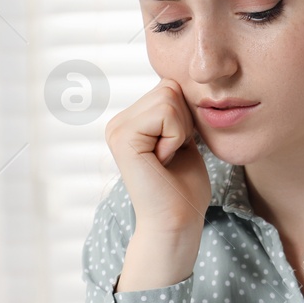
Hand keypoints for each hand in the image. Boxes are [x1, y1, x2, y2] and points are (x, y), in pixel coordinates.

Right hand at [105, 78, 210, 236]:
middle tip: (172, 156)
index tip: (177, 150)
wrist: (177, 222)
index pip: (170, 87)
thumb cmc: (185, 188)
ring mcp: (116, 128)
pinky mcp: (122, 137)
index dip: (187, 117)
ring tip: (167, 159)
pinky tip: (163, 161)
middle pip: (169, 86)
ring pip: (169, 96)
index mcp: (131, 121)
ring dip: (180, 130)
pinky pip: (166, 112)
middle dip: (184, 121)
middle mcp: (118, 122)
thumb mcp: (183, 138)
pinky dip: (176, 137)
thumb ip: (175, 110)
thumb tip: (180, 80)